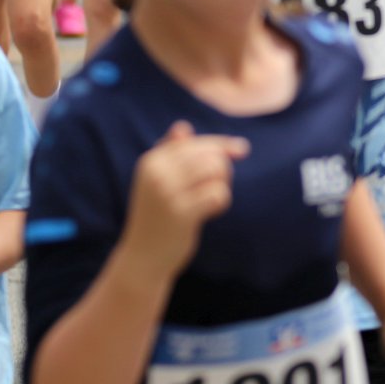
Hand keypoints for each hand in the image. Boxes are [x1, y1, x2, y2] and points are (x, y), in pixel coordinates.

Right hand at [115, 121, 247, 276]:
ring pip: (216, 170)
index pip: (196, 142)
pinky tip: (211, 213)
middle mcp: (157, 173)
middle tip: (216, 188)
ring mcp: (167, 193)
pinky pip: (217, 194)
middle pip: (209, 154)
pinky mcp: (181, 213)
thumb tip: (182, 126)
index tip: (241, 150)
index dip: (222, 145)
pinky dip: (221, 202)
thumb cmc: (156, 216)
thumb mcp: (157, 182)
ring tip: (212, 199)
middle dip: (223, 168)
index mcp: (151, 161)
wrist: (143, 257)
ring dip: (223, 184)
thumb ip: (170, 154)